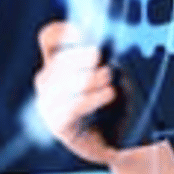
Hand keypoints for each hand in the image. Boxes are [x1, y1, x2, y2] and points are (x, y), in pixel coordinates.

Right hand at [34, 21, 123, 165]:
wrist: (124, 141)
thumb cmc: (119, 104)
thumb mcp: (116, 76)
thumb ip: (108, 57)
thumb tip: (110, 42)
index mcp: (61, 64)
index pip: (48, 39)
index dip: (60, 32)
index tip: (81, 33)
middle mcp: (50, 83)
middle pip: (53, 62)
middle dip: (77, 58)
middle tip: (99, 59)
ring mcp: (50, 105)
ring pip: (58, 85)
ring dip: (86, 79)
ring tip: (109, 80)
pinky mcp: (59, 126)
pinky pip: (68, 108)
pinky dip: (90, 99)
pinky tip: (108, 94)